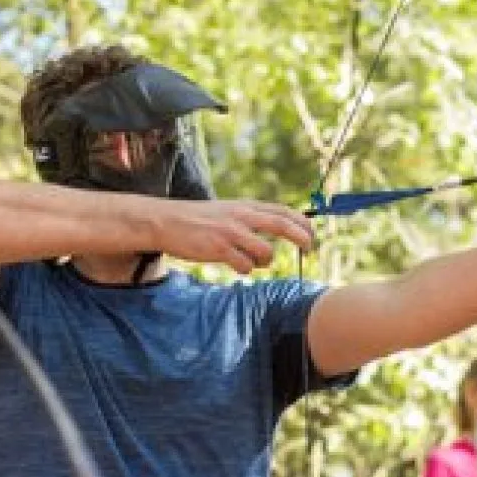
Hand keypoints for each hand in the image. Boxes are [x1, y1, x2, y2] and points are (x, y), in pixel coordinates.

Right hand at [160, 199, 314, 273]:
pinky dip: (245, 269)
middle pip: (281, 224)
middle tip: (309, 248)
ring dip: (265, 261)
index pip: (282, 211)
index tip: (312, 234)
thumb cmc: (198, 220)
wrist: (165, 221)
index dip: (302, 222)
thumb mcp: (228, 211)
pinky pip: (245, 266)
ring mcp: (230, 232)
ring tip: (251, 261)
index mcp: (245, 207)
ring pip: (265, 252)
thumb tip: (277, 233)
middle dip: (301, 237)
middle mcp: (241, 216)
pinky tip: (234, 266)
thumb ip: (251, 219)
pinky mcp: (218, 248)